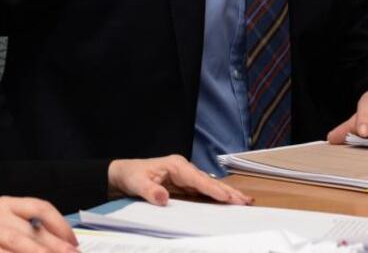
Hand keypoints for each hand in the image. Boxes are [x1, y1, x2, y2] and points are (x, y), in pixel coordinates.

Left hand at [107, 155, 252, 205]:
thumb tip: (163, 198)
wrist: (123, 174)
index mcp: (176, 165)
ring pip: (209, 185)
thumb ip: (150, 191)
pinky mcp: (184, 183)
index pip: (198, 179)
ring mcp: (185, 175)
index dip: (213, 189)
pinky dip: (216, 196)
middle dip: (227, 190)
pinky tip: (226, 202)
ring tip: (242, 201)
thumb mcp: (137, 184)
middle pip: (208, 181)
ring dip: (225, 193)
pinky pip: (203, 190)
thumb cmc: (131, 175)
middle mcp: (183, 168)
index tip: (227, 197)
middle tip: (245, 200)